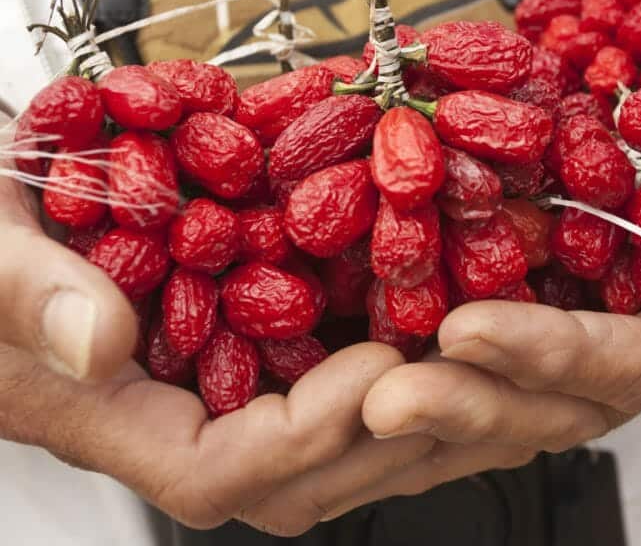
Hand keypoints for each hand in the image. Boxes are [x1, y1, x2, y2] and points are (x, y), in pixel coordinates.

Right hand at [0, 158, 445, 536]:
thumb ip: (29, 298)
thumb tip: (100, 343)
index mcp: (112, 416)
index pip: (224, 472)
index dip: (308, 435)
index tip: (378, 369)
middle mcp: (176, 413)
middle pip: (297, 471)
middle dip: (383, 434)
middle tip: (456, 371)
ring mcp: (214, 382)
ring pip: (321, 431)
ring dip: (399, 402)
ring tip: (466, 355)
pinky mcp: (238, 343)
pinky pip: (318, 370)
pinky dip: (379, 353)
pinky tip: (427, 310)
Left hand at [313, 97, 640, 518]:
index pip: (619, 365)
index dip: (548, 357)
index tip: (470, 332)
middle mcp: (624, 359)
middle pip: (539, 400)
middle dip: (462, 404)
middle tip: (381, 400)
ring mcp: (571, 339)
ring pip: (494, 382)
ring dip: (424, 386)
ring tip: (351, 385)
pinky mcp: (529, 308)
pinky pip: (468, 336)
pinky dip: (413, 337)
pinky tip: (354, 333)